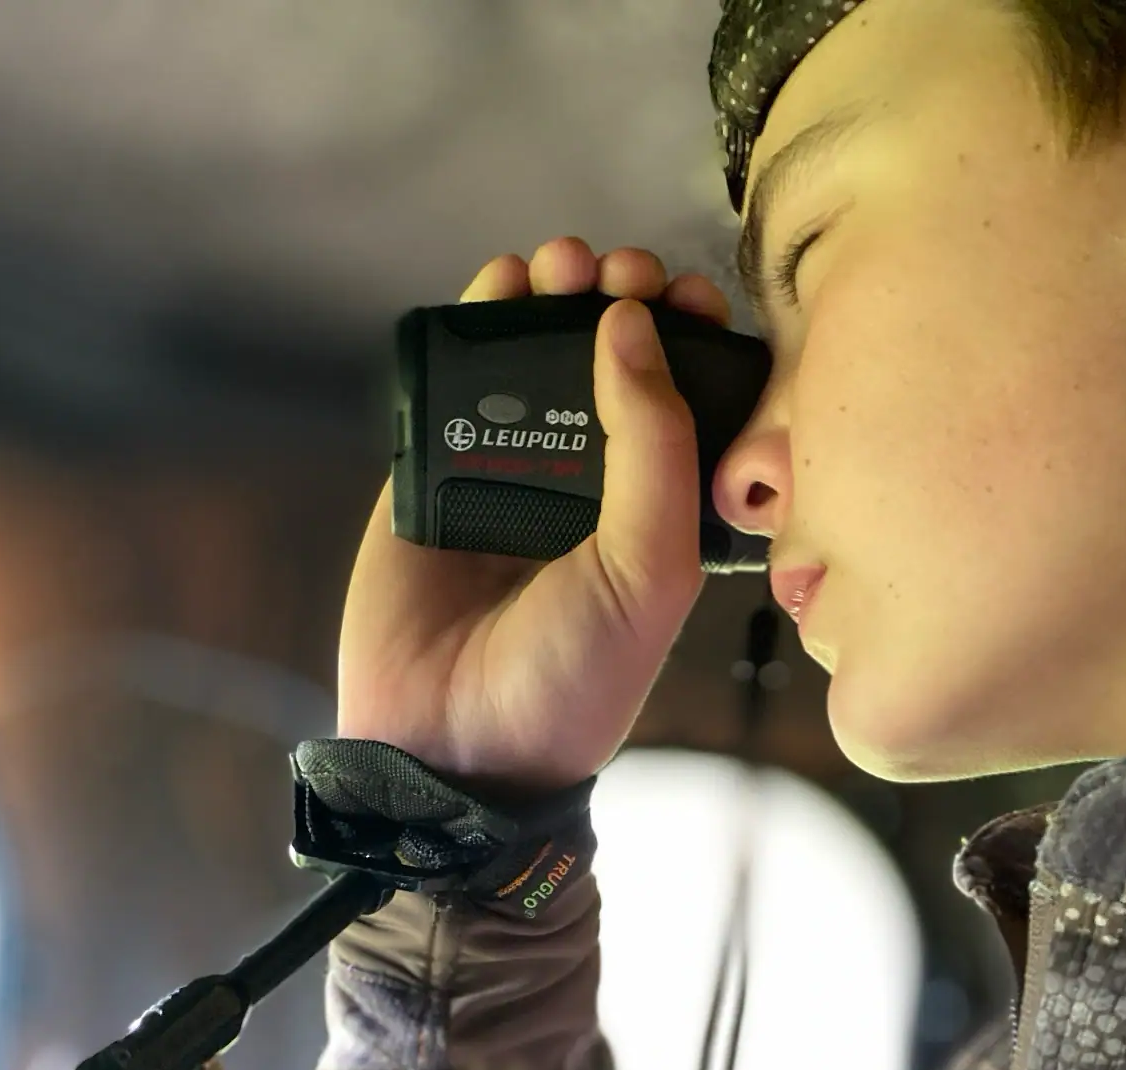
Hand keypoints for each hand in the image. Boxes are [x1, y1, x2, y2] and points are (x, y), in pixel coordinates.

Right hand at [336, 236, 731, 789]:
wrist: (453, 748)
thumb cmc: (573, 681)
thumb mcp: (649, 570)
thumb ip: (654, 446)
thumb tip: (628, 322)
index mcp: (655, 514)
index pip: (687, 402)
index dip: (693, 341)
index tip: (689, 299)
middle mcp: (587, 488)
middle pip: (612, 363)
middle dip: (623, 299)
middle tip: (621, 273)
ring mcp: (508, 476)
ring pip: (536, 358)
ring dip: (554, 295)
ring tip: (561, 264)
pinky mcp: (433, 474)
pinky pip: (455, 384)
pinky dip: (476, 322)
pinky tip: (499, 285)